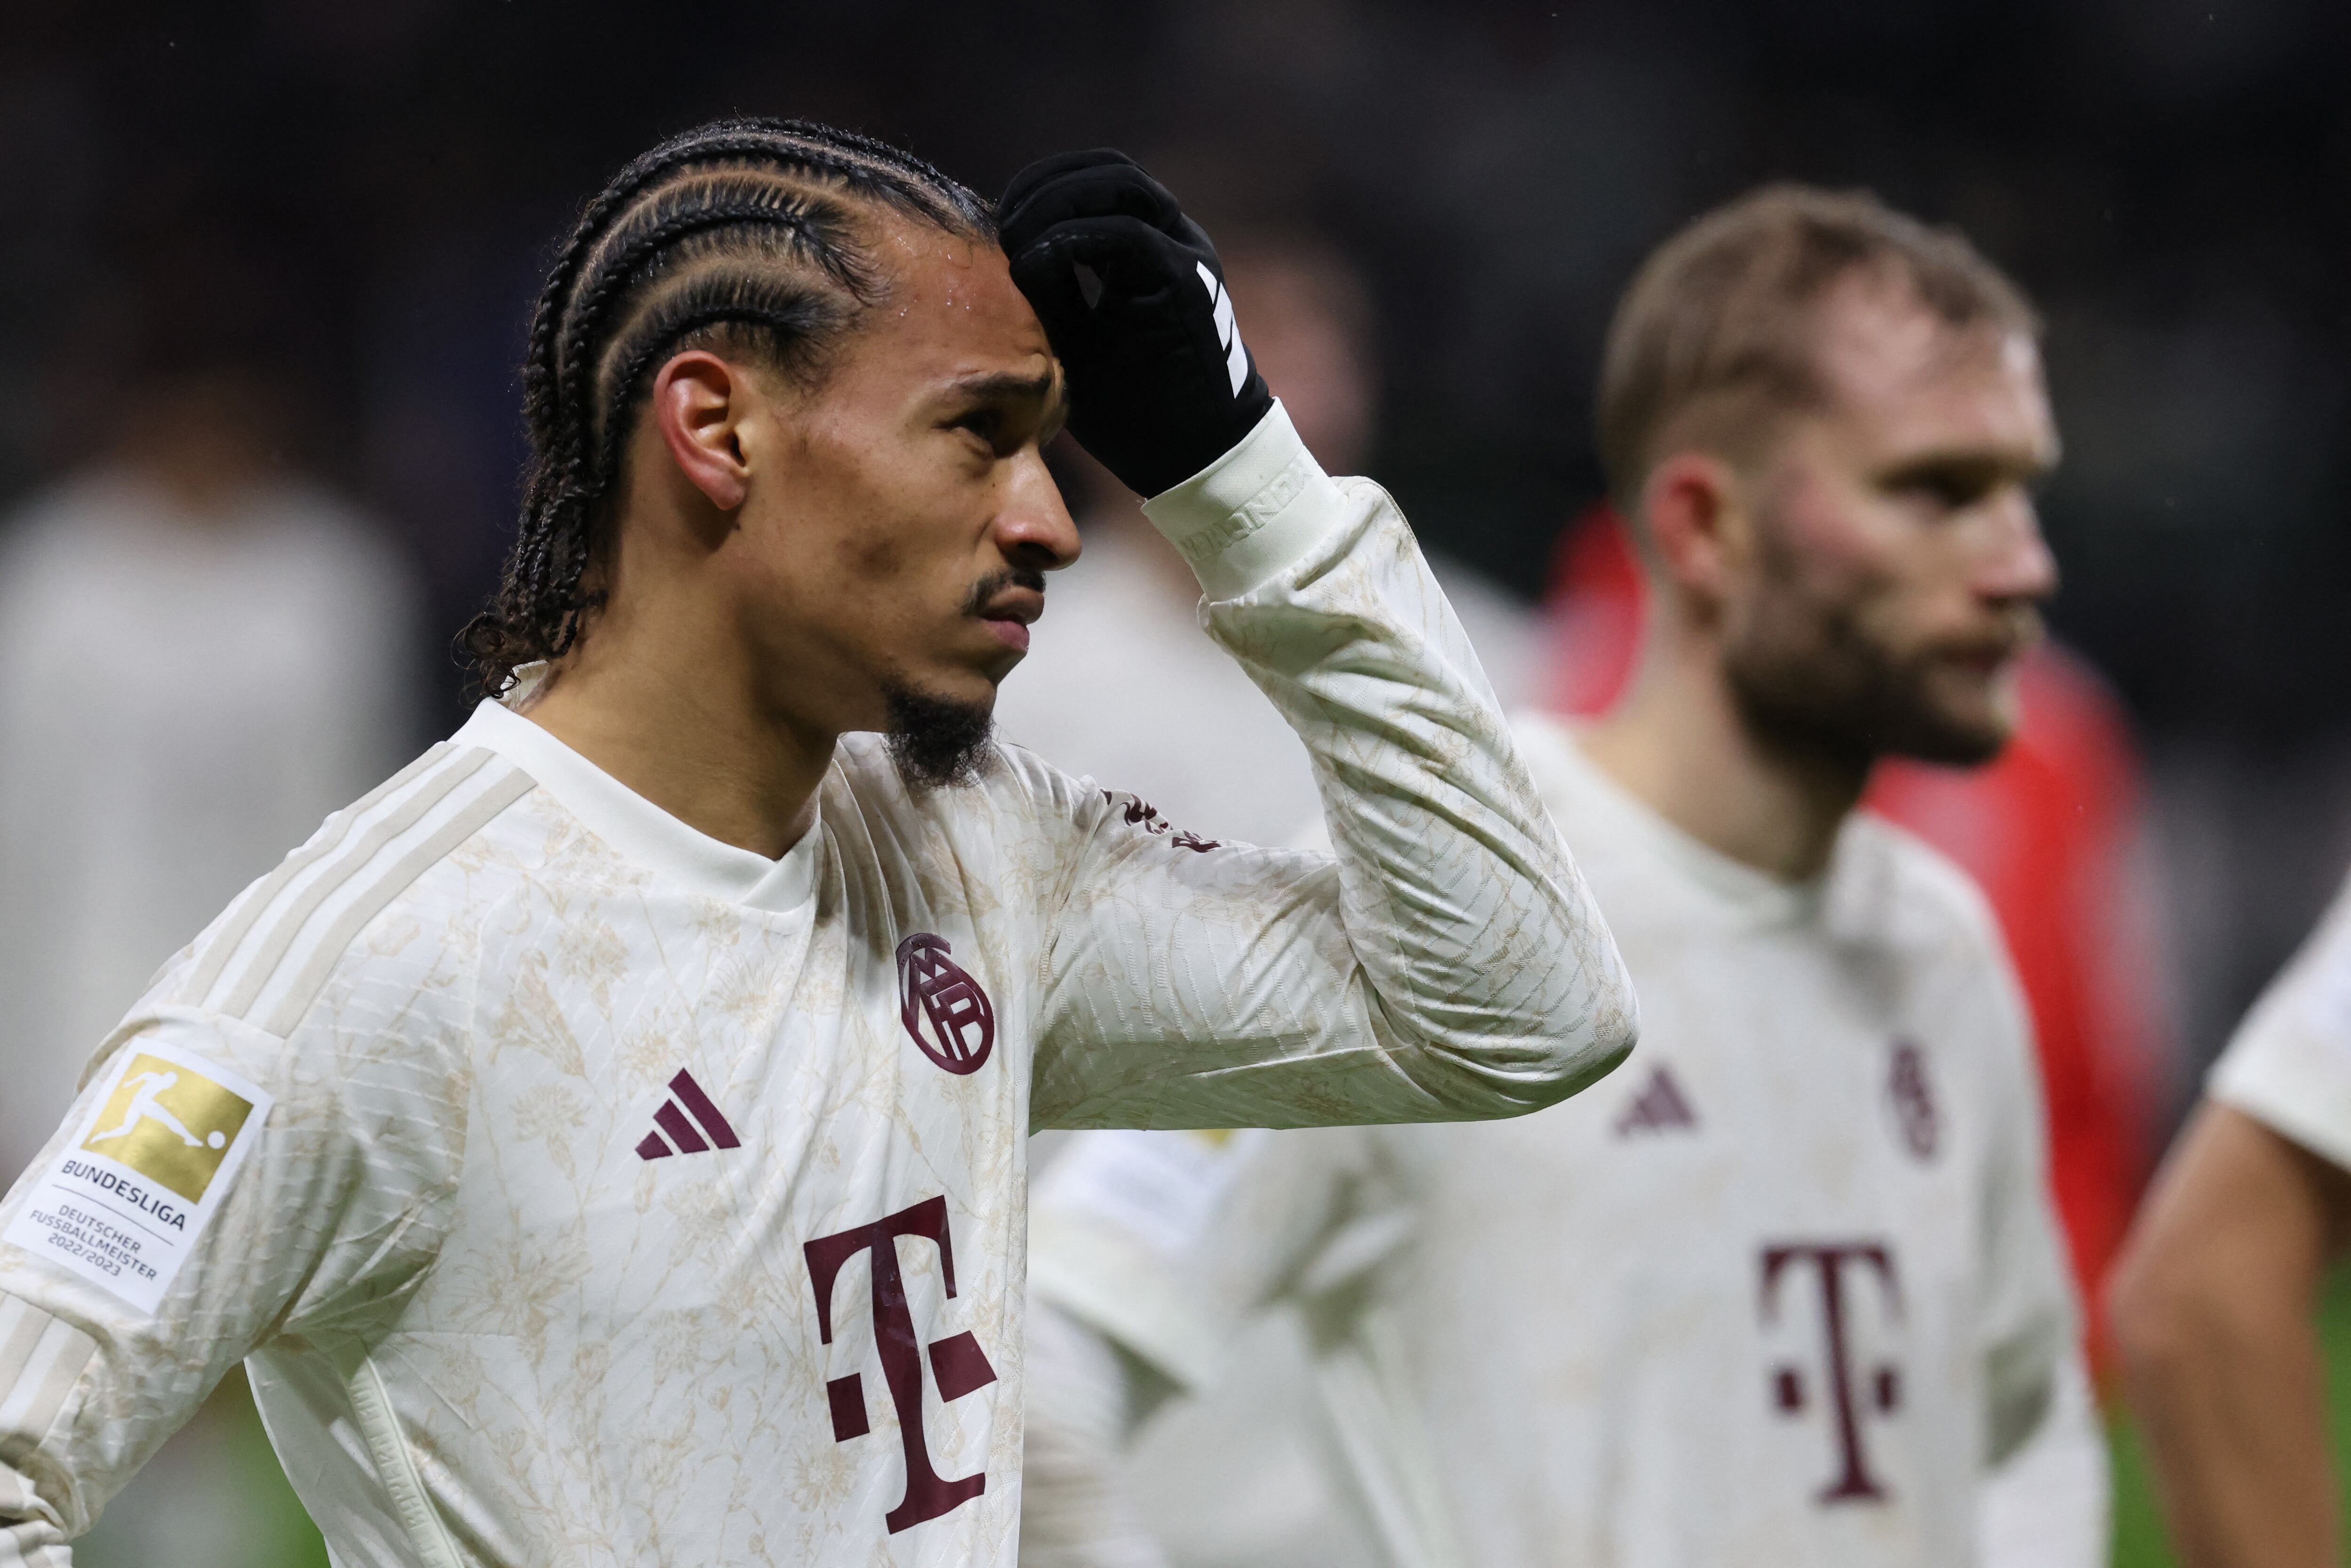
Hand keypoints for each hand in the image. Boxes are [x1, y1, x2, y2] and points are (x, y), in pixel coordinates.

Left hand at [998, 150, 1273, 498]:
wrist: (1194, 458)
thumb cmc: (1135, 407)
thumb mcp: (1075, 338)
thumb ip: (1050, 290)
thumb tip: (1002, 249)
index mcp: (1153, 248)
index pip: (1098, 180)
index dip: (1041, 186)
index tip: (998, 222)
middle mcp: (1176, 240)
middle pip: (1110, 169)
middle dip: (1046, 184)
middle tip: (1003, 224)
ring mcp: (1187, 256)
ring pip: (1123, 184)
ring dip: (1058, 201)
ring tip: (1017, 237)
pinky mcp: (1188, 285)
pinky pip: (1128, 235)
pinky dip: (1073, 240)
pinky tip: (1036, 265)